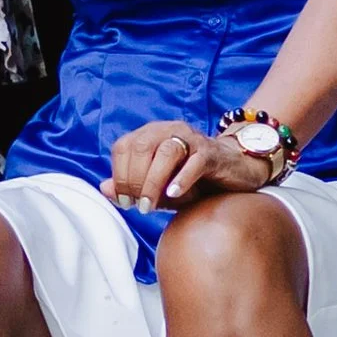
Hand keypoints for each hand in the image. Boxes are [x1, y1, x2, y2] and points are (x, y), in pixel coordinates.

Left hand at [100, 120, 273, 212]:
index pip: (123, 147)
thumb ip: (130, 185)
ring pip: (166, 152)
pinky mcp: (212, 152)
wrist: (233, 171)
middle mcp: (168, 130)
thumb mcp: (157, 186)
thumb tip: (104, 189)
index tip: (125, 203)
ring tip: (151, 205)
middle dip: (134, 180)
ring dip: (153, 181)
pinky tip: (174, 195)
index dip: (119, 176)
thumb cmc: (190, 179)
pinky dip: (181, 178)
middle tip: (138, 206)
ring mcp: (191, 138)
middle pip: (141, 147)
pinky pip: (195, 161)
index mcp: (150, 134)